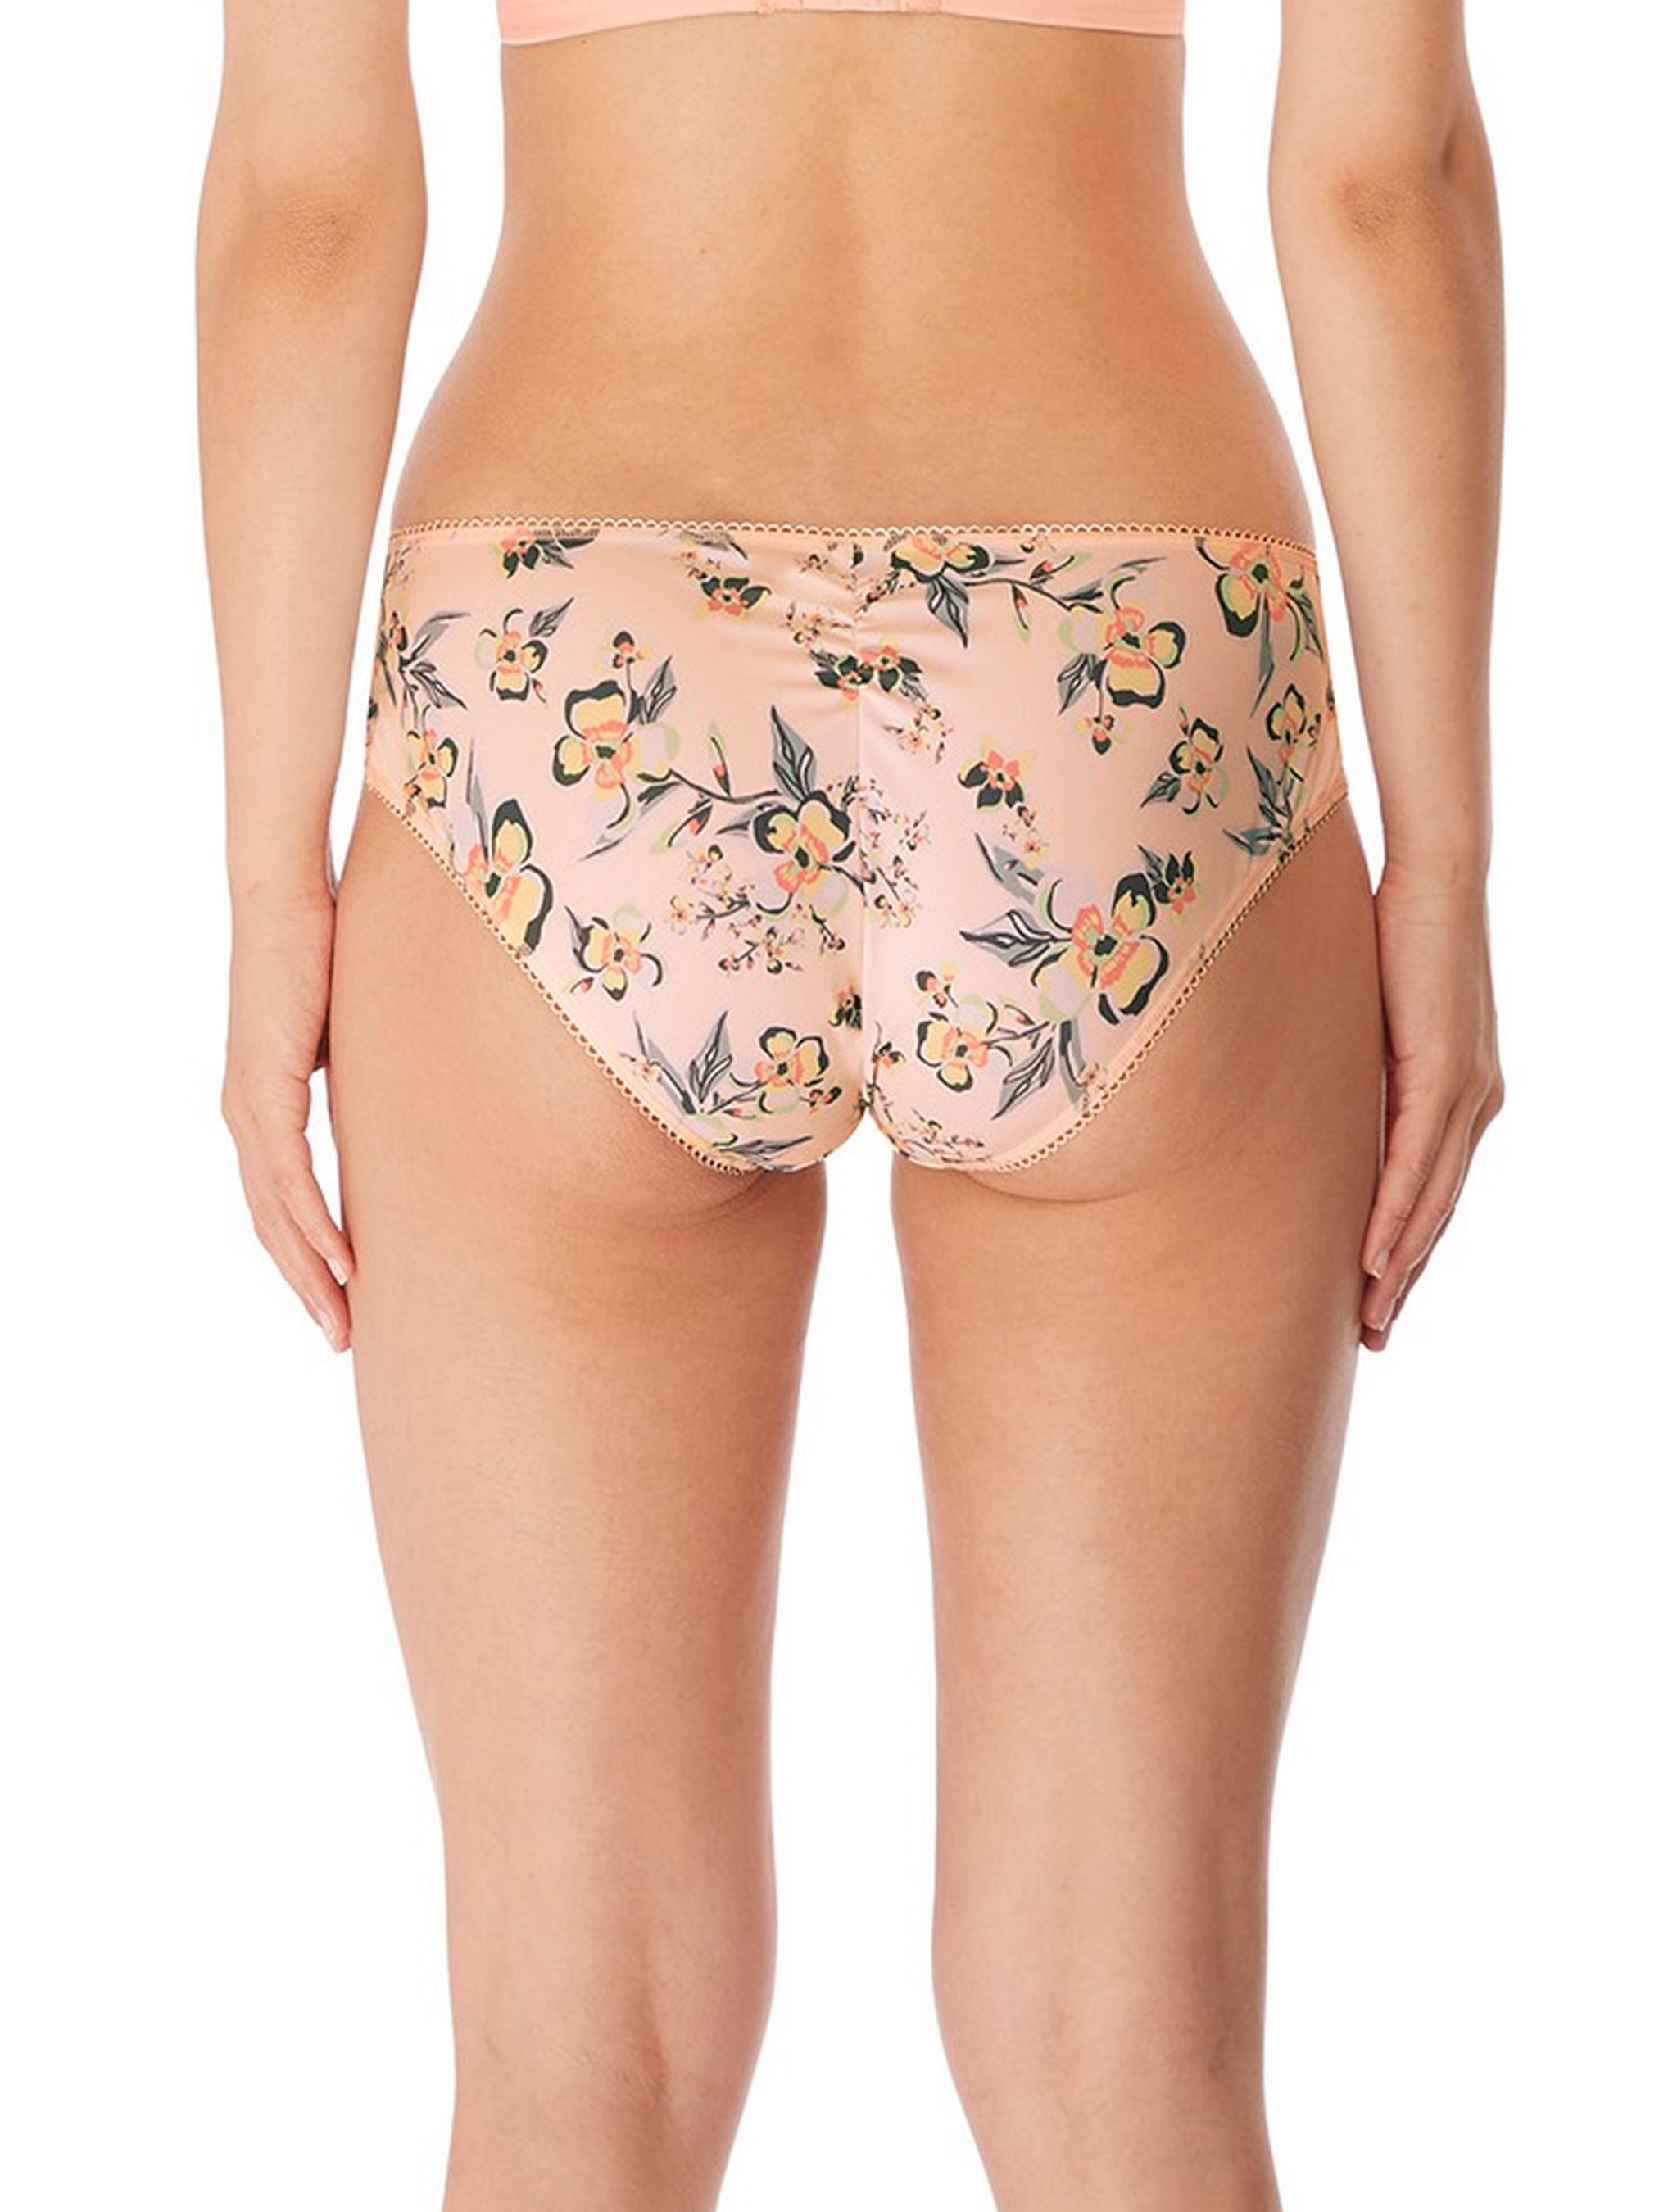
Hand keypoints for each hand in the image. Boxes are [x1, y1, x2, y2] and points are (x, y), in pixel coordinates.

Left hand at [221, 889, 355, 1352]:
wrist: (286, 901)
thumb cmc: (323, 956)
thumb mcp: (350, 1040)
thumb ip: (361, 1085)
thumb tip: (401, 1115)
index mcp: (262, 1108)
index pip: (280, 1203)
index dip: (307, 1257)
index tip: (341, 1302)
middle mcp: (245, 1116)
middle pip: (273, 1225)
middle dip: (307, 1287)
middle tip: (340, 1338)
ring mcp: (248, 1108)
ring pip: (276, 1214)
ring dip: (310, 1272)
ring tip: (341, 1318)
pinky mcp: (262, 1091)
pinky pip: (288, 1178)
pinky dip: (313, 1225)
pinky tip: (339, 1262)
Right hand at [1360, 862, 1503, 1351]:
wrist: (1437, 876)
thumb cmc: (1397, 933)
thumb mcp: (1371, 1022)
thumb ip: (1360, 1069)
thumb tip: (1310, 1098)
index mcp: (1462, 1093)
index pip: (1433, 1191)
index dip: (1405, 1252)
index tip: (1376, 1301)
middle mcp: (1476, 1103)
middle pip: (1437, 1213)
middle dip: (1402, 1281)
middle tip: (1372, 1338)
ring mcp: (1467, 1092)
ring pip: (1432, 1202)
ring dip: (1399, 1268)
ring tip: (1370, 1319)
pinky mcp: (1446, 1074)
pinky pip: (1418, 1164)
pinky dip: (1397, 1217)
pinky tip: (1375, 1259)